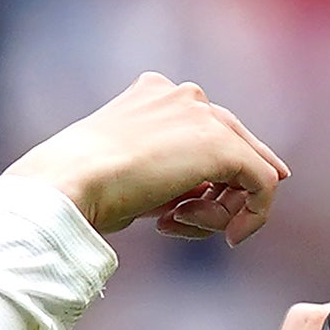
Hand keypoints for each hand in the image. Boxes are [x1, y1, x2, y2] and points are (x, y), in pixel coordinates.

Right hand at [10, 74, 291, 246]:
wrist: (67, 186)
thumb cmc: (80, 189)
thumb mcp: (123, 173)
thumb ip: (162, 174)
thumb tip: (193, 200)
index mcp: (153, 92)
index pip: (203, 132)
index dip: (206, 177)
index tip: (185, 212)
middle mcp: (183, 95)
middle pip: (233, 145)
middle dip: (219, 194)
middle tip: (184, 222)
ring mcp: (204, 115)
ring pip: (247, 167)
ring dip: (220, 210)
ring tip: (176, 222)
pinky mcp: (223, 146)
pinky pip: (263, 184)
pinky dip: (253, 216)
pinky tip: (227, 237)